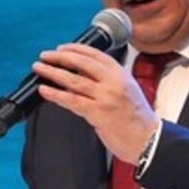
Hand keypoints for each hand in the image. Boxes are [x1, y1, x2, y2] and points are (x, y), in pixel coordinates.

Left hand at [32, 43, 158, 163]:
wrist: (148, 140)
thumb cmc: (136, 119)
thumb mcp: (125, 91)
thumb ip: (104, 82)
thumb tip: (77, 77)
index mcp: (121, 74)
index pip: (95, 54)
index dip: (75, 49)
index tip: (61, 48)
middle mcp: (114, 82)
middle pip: (81, 63)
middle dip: (59, 57)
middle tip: (44, 56)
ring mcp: (106, 97)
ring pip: (73, 80)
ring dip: (53, 73)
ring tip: (39, 69)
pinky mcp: (99, 113)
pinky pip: (72, 101)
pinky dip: (56, 94)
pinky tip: (45, 90)